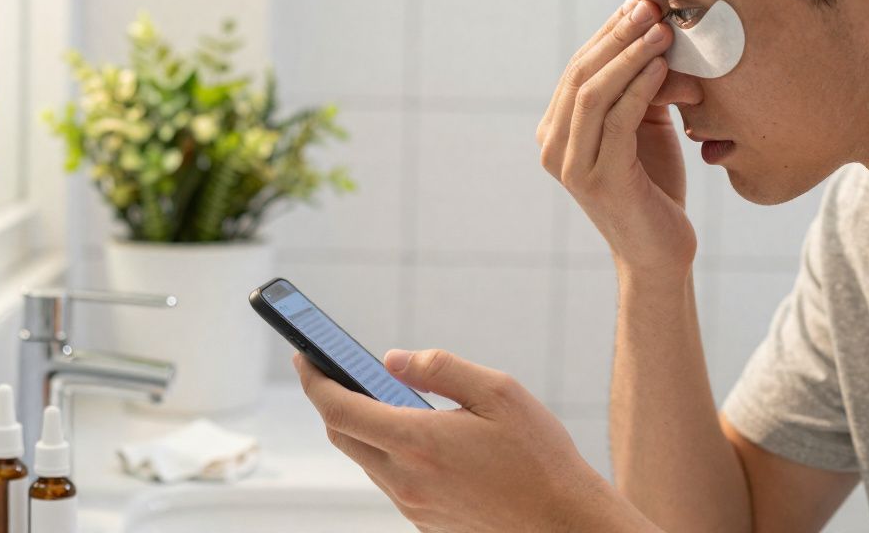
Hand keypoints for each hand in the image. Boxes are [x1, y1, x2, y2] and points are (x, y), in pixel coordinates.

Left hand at [292, 348, 656, 531]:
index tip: (304, 353)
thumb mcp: (498, 392)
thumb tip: (390, 360)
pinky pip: (389, 479)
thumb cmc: (539, 455)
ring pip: (365, 458)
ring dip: (361, 425)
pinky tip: (412, 431)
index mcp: (417, 442)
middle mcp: (405, 479)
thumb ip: (440, 368)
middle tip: (332, 367)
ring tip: (376, 393)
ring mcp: (413, 505)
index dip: (314, 378)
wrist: (565, 523)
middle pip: (342, 434)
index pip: (339, 408)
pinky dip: (386, 450)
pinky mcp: (425, 521)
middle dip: (331, 398)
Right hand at [536, 0, 695, 282]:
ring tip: (662, 30)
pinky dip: (639, 88)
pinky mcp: (599, 181)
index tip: (640, 1)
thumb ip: (638, 87)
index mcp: (556, 131)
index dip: (608, 32)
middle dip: (617, 36)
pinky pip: (616, 121)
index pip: (578, 68)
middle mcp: (553, 147)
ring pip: (594, 93)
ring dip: (630, 56)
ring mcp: (572, 166)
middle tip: (651, 6)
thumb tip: (654, 27)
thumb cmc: (653, 187)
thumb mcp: (642, 127)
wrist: (659, 252)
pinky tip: (662, 67)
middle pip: (581, 75)